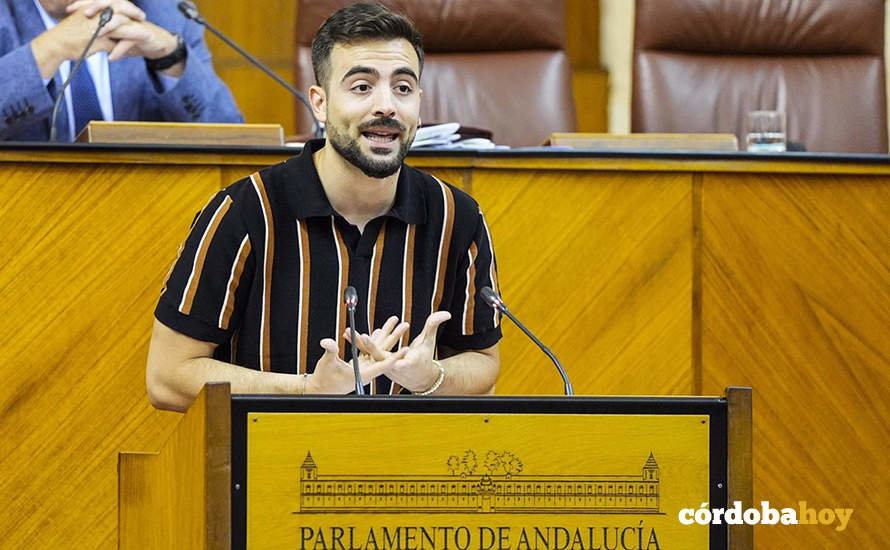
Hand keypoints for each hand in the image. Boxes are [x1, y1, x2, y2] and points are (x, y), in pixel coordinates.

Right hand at [30, 6, 133, 77]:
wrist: (55, 44)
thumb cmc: (67, 35)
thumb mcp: (82, 23)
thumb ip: (95, 22)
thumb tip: (104, 26)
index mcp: (91, 8)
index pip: (112, 2)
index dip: (124, 5)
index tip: (133, 9)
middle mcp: (95, 14)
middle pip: (119, 8)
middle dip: (133, 11)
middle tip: (142, 16)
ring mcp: (98, 27)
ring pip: (122, 24)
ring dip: (136, 28)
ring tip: (148, 32)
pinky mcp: (99, 40)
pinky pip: (119, 40)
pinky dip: (130, 42)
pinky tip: (137, 46)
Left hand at [67, 0, 181, 72]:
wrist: (156, 44)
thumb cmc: (132, 37)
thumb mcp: (113, 33)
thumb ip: (99, 29)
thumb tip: (78, 29)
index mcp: (117, 10)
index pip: (99, 1)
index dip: (84, 3)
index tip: (70, 9)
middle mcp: (125, 14)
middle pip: (110, 3)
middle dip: (96, 7)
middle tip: (85, 14)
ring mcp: (134, 24)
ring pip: (120, 20)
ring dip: (108, 27)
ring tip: (96, 34)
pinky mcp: (143, 35)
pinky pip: (130, 41)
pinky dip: (120, 50)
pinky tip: (111, 58)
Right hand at [307, 330, 407, 393]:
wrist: (320, 388)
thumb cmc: (324, 379)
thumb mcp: (327, 363)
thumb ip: (330, 351)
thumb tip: (327, 341)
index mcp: (364, 373)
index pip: (384, 364)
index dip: (396, 357)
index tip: (407, 349)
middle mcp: (367, 370)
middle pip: (384, 352)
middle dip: (394, 337)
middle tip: (405, 325)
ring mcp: (364, 366)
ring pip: (378, 348)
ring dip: (385, 335)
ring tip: (395, 322)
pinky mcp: (359, 364)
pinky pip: (369, 349)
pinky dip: (373, 339)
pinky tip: (377, 330)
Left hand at [359, 311, 450, 392]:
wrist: (417, 375)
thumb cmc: (425, 358)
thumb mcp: (430, 342)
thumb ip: (434, 326)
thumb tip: (447, 313)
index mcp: (407, 363)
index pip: (400, 360)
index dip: (396, 355)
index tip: (395, 350)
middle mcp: (393, 366)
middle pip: (380, 356)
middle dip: (370, 346)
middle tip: (362, 336)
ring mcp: (384, 365)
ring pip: (369, 354)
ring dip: (358, 343)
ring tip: (348, 331)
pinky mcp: (378, 362)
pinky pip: (367, 353)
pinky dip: (360, 344)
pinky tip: (351, 334)